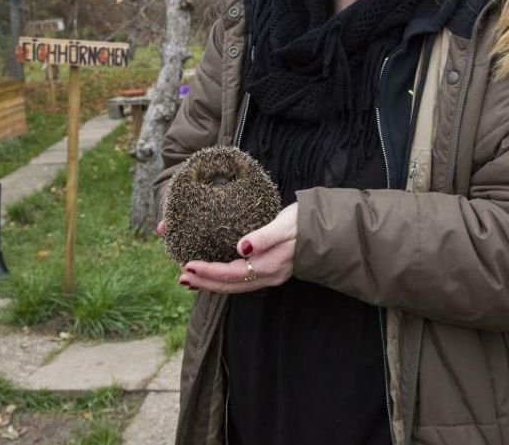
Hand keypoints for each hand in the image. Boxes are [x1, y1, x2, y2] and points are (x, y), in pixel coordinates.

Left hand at [179, 203, 297, 293]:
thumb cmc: (305, 223)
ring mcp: (270, 276)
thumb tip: (241, 247)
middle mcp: (267, 276)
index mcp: (268, 265)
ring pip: (234, 286)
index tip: (187, 265)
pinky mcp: (271, 272)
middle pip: (229, 285)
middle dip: (204, 282)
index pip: (230, 272)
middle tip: (181, 277)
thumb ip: (264, 237)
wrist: (327, 232)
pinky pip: (241, 281)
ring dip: (211, 284)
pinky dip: (223, 280)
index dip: (208, 271)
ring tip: (190, 279)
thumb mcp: (285, 225)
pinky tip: (214, 276)